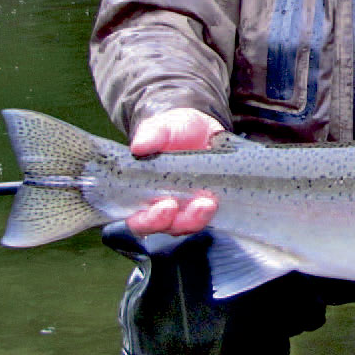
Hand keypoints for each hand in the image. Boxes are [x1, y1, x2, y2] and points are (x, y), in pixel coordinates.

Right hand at [126, 108, 223, 236]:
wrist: (198, 128)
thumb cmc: (172, 130)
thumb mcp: (162, 127)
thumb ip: (151, 134)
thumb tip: (139, 146)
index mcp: (141, 194)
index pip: (138, 220)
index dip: (148, 220)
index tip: (164, 206)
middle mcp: (162, 207)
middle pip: (164, 227)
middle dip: (175, 221)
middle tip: (187, 206)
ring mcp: (184, 208)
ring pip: (187, 225)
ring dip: (196, 218)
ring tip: (208, 203)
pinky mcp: (204, 205)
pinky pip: (207, 217)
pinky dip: (211, 212)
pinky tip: (216, 201)